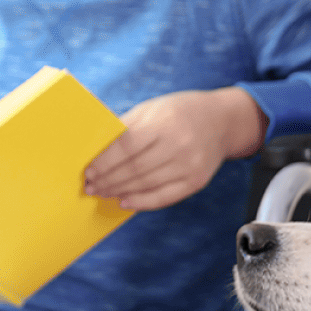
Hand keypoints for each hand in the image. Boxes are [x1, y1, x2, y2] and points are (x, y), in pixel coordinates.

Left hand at [84, 87, 267, 210]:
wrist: (222, 121)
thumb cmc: (180, 112)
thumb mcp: (152, 109)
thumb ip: (127, 127)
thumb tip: (96, 149)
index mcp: (165, 122)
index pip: (126, 147)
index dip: (104, 161)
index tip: (89, 170)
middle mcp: (179, 145)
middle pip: (134, 169)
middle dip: (108, 180)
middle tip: (90, 186)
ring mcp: (190, 165)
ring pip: (146, 185)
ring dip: (119, 191)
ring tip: (102, 193)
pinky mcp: (196, 182)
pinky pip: (164, 197)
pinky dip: (142, 202)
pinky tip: (125, 201)